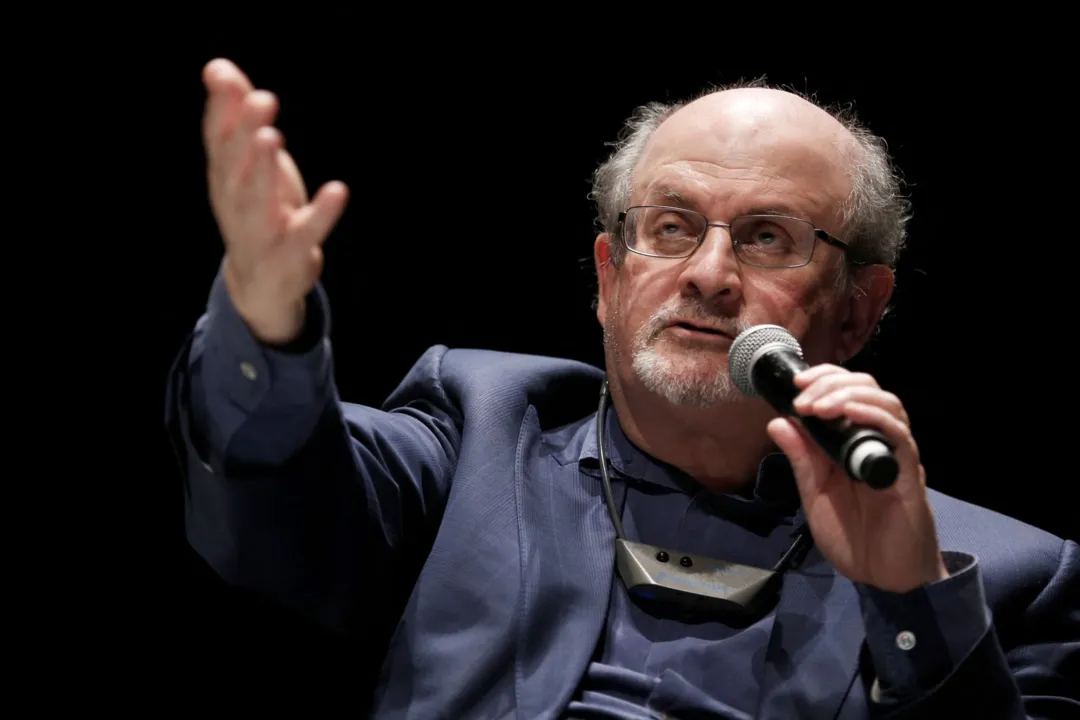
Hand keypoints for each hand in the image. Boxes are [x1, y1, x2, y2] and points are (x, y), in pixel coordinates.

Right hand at [202, 58, 348, 343]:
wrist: (260, 284)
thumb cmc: (256, 211)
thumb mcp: (244, 167)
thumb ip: (235, 118)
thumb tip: (218, 67)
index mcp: (224, 177)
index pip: (216, 139)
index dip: (220, 108)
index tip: (225, 76)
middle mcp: (235, 202)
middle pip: (235, 165)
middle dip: (244, 132)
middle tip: (261, 99)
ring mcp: (260, 231)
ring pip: (257, 200)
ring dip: (264, 168)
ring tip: (273, 136)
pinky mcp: (290, 254)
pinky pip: (305, 233)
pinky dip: (321, 214)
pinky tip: (338, 190)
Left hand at [767, 364, 947, 592]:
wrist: (884, 577)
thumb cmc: (853, 536)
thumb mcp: (815, 494)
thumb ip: (801, 459)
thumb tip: (778, 421)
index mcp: (852, 443)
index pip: (845, 392)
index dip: (823, 380)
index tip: (795, 385)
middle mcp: (876, 442)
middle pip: (867, 387)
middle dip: (832, 382)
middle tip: (803, 397)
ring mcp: (894, 455)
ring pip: (886, 402)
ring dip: (849, 395)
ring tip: (819, 407)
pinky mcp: (907, 473)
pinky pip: (898, 435)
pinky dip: (873, 417)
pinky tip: (849, 415)